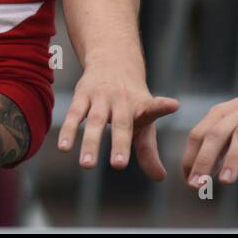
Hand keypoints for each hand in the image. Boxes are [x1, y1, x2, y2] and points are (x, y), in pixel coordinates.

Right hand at [57, 65, 178, 179]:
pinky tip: (64, 147)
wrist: (113, 60)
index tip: (173, 105)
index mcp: (142, 106)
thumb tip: (159, 177)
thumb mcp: (144, 121)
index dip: (162, 106)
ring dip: (90, 143)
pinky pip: (75, 114)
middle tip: (119, 165)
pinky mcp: (83, 95)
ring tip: (87, 165)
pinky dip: (69, 130)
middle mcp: (123, 100)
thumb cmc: (132, 101)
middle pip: (122, 123)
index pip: (153, 107)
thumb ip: (148, 151)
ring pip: (95, 120)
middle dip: (121, 144)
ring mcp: (101, 97)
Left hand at [181, 78, 237, 187]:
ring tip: (225, 181)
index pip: (199, 134)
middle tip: (198, 184)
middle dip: (204, 159)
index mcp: (221, 113)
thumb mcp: (233, 122)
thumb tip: (204, 172)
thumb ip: (219, 145)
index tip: (189, 180)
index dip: (190, 157)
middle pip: (216, 134)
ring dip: (232, 159)